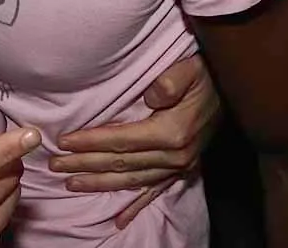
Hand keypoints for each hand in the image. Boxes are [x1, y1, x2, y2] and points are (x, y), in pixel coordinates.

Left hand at [50, 54, 219, 228]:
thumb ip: (170, 81)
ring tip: (71, 183)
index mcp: (170, 132)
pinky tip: (120, 219)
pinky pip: (155, 190)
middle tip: (55, 165)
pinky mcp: (183, 169)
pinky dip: (136, 205)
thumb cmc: (205, 73)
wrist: (232, 88)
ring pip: (131, 180)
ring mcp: (178, 165)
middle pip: (120, 163)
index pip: (120, 140)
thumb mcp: (189, 68)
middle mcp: (174, 155)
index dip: (90, 142)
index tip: (64, 142)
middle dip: (85, 164)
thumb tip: (151, 96)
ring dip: (100, 183)